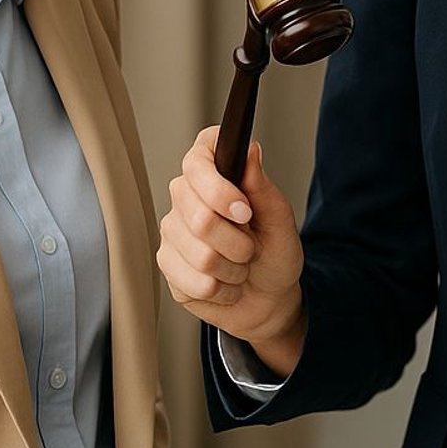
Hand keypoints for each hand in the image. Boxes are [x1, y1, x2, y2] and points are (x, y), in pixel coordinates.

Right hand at [157, 126, 307, 375]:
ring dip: (233, 268)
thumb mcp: (280, 220)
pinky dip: (222, 289)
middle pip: (199, 217)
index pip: (197, 160)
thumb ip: (261, 186)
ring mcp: (172, 231)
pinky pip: (192, 281)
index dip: (218, 188)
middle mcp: (186, 197)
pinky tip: (226, 282)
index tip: (244, 210)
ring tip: (240, 265)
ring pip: (200, 254)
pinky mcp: (166, 265)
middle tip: (251, 247)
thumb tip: (250, 150)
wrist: (268, 297)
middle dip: (238, 242)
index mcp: (215, 174)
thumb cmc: (274, 252)